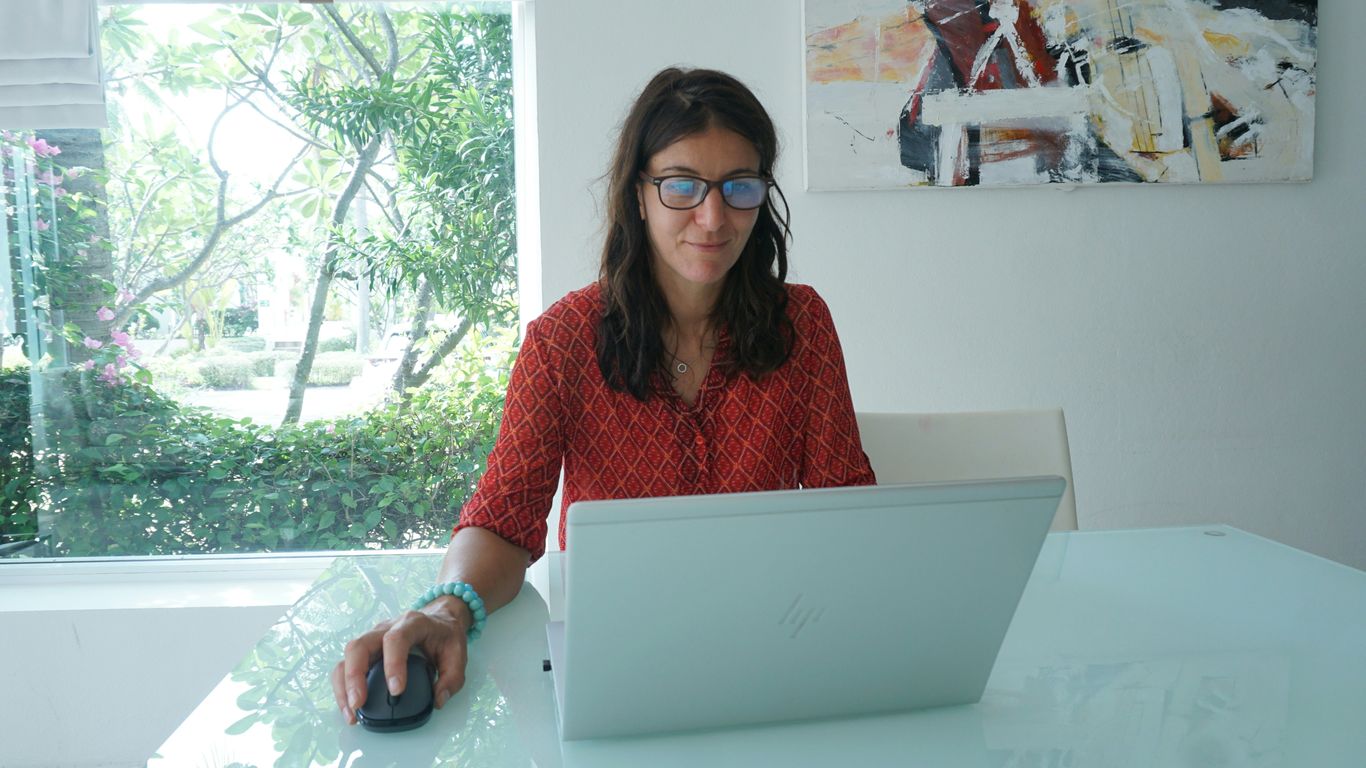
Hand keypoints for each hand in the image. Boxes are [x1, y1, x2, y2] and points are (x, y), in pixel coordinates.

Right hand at [331, 596, 472, 724]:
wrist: (440, 618)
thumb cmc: (446, 636)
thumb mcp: (459, 654)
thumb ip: (452, 679)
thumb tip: (437, 700)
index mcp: (412, 624)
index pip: (396, 639)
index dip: (393, 664)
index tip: (396, 691)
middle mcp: (387, 627)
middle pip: (360, 645)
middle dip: (355, 676)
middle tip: (359, 703)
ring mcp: (373, 637)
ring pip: (348, 656)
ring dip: (344, 685)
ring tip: (351, 712)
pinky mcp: (366, 650)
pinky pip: (346, 665)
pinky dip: (343, 687)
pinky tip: (349, 706)